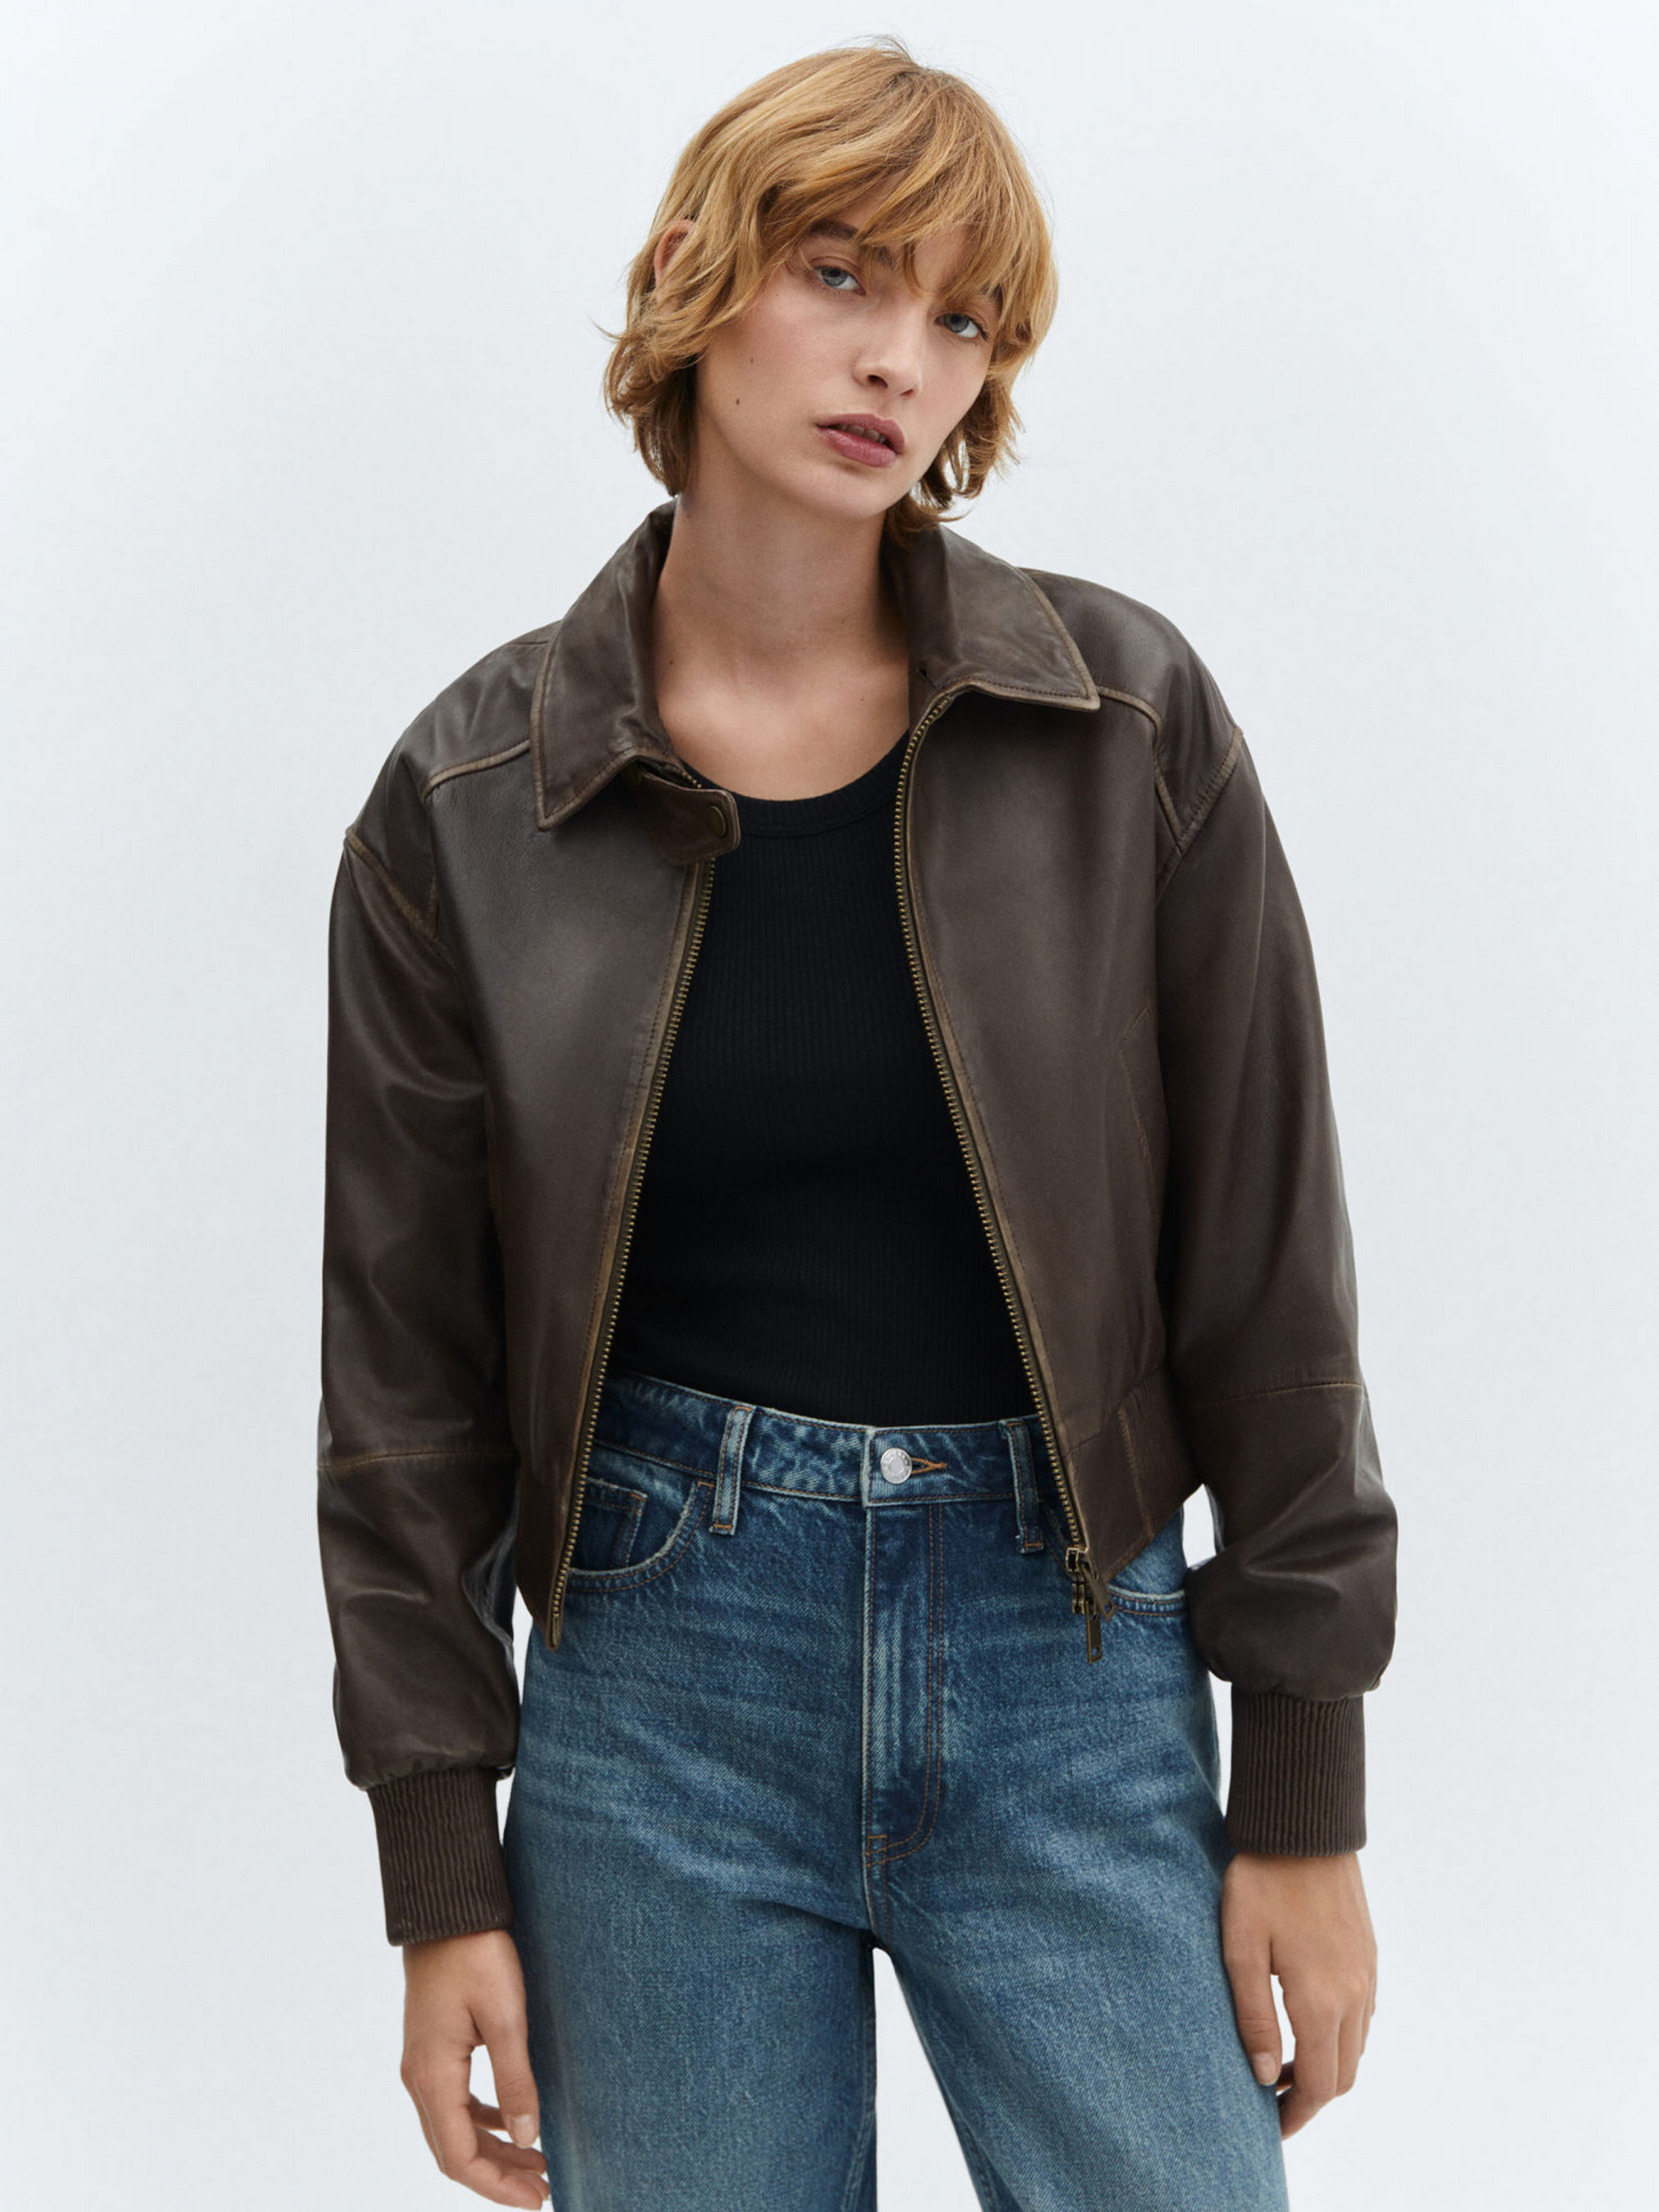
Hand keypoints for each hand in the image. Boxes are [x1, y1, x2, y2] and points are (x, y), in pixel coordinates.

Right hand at [400, 1928, 549, 2206]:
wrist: (446, 1907)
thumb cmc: (476, 1954)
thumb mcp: (506, 2018)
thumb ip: (517, 2081)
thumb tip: (530, 2140)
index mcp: (432, 2076)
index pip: (459, 2158)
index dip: (496, 2186)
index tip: (537, 2199)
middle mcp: (419, 2078)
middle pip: (453, 2151)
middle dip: (497, 2176)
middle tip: (544, 2189)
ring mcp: (422, 2063)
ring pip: (454, 2128)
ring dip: (493, 2150)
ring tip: (537, 2163)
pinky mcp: (433, 2047)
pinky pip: (455, 2102)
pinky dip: (483, 2121)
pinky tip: (514, 2121)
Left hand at [1220, 1850, 1376, 2138]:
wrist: (1303, 1824)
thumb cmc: (1261, 1882)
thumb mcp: (1241, 1948)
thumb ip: (1253, 2017)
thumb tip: (1264, 2077)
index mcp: (1321, 2000)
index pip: (1319, 2084)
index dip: (1296, 2114)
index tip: (1270, 2128)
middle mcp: (1355, 1994)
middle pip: (1343, 2075)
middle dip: (1311, 2097)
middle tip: (1272, 2099)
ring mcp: (1367, 1973)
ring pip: (1357, 2047)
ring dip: (1326, 2066)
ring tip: (1281, 2062)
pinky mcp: (1368, 1953)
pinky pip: (1363, 2015)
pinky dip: (1340, 2036)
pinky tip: (1306, 2021)